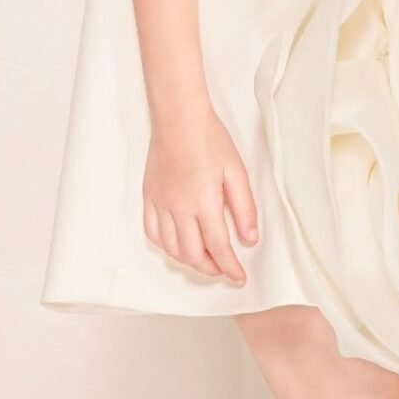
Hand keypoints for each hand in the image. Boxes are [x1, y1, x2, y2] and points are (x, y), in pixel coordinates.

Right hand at [143, 107, 259, 285]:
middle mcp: (178, 208)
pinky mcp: (148, 197)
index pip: (218, 246)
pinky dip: (166, 245)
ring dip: (189, 260)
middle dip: (210, 268)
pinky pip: (152, 232)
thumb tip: (250, 239)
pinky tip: (178, 243)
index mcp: (204, 202)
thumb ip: (244, 208)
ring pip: (171, 248)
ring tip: (204, 259)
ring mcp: (160, 203)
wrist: (179, 119)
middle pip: (192, 254)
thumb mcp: (237, 172)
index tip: (239, 279)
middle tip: (224, 269)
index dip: (230, 267)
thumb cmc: (210, 140)